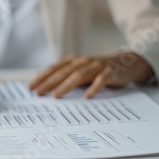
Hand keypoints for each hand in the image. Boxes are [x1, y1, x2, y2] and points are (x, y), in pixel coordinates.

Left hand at [29, 52, 152, 97]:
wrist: (127, 63)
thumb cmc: (100, 70)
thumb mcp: (82, 72)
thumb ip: (68, 78)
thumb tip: (49, 89)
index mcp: (74, 61)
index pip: (54, 68)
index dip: (42, 77)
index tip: (30, 86)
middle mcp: (83, 61)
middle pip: (63, 72)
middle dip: (49, 82)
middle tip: (38, 93)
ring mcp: (97, 66)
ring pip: (79, 75)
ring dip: (66, 85)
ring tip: (56, 95)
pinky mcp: (110, 72)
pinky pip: (101, 80)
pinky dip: (94, 88)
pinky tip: (86, 96)